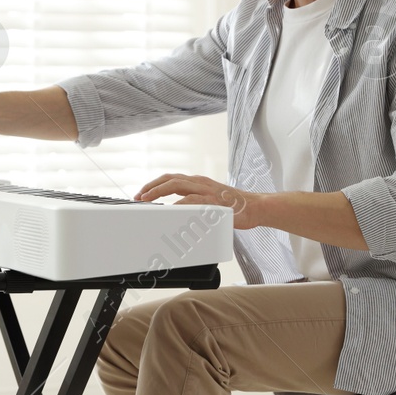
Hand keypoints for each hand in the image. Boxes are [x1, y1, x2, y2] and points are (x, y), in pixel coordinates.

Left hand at [135, 173, 264, 229]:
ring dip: (158, 191)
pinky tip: (168, 209)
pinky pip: (191, 199)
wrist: (257, 208)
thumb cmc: (236, 208)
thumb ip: (196, 206)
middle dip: (151, 186)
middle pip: (170, 179)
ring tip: (146, 199)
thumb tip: (179, 216)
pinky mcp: (213, 200)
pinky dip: (177, 204)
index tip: (142, 194)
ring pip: (176, 184)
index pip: (172, 179)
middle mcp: (201, 183)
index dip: (155, 185)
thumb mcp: (211, 204)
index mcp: (199, 183)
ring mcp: (207, 190)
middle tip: (138, 196)